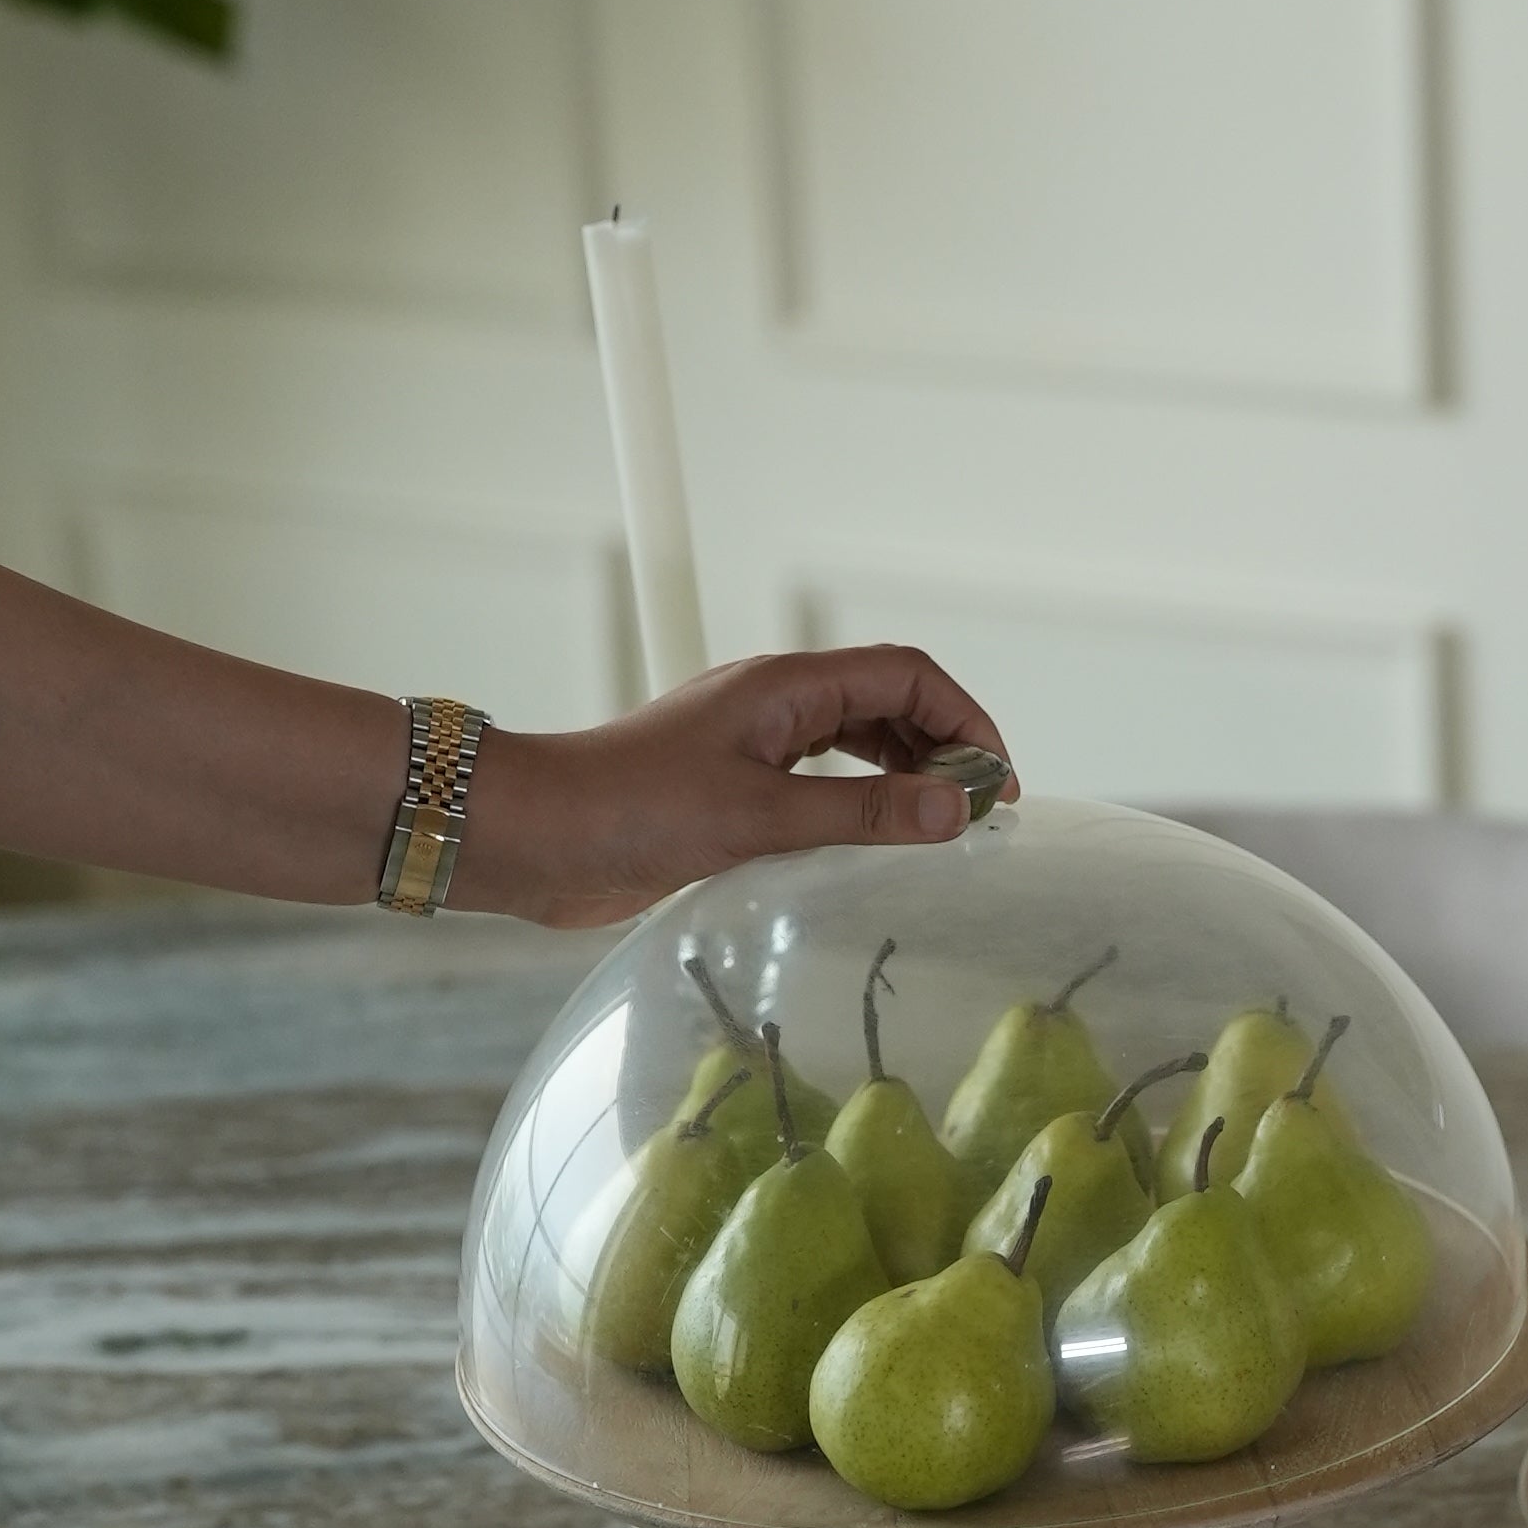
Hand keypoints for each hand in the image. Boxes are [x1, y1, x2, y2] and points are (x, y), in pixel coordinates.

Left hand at [456, 646, 1016, 928]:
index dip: (965, 720)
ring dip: (905, 778)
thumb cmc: (628, 810)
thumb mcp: (758, 817)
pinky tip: (872, 850)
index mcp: (786, 686)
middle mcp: (775, 706)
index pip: (906, 677)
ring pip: (856, 744)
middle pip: (889, 705)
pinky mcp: (731, 791)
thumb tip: (954, 809)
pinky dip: (861, 807)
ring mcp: (752, 746)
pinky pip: (820, 785)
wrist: (531, 837)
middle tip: (978, 817)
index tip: (996, 784)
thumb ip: (861, 814)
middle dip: (944, 749)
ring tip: (940, 834)